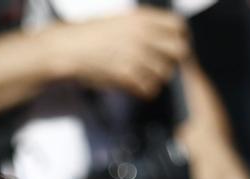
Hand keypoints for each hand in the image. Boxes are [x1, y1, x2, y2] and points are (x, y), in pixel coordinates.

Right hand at [49, 10, 189, 99]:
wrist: (69, 48)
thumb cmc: (90, 34)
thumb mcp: (120, 18)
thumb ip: (143, 25)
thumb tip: (163, 36)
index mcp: (142, 18)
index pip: (178, 26)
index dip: (179, 37)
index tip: (175, 44)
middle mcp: (143, 36)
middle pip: (179, 50)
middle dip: (174, 59)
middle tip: (164, 63)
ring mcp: (136, 56)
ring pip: (165, 73)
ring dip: (157, 77)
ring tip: (144, 76)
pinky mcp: (127, 76)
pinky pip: (150, 88)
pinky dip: (145, 90)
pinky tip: (136, 85)